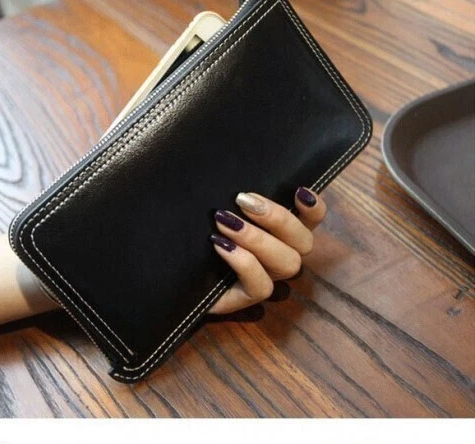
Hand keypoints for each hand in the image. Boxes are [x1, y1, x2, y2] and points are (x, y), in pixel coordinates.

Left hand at [209, 187, 325, 313]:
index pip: (312, 220)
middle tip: (244, 201)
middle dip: (278, 218)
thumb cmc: (197, 230)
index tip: (299, 191)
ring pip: (287, 263)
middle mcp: (280, 256)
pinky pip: (260, 286)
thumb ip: (237, 198)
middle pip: (303, 242)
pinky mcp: (245, 298)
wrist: (167, 270)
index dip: (314, 208)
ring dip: (258, 239)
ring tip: (225, 222)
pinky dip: (243, 262)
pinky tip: (220, 245)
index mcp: (280, 232)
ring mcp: (266, 279)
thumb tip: (241, 183)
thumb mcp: (219, 207)